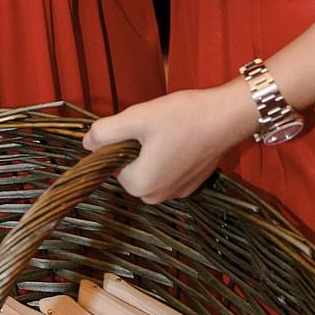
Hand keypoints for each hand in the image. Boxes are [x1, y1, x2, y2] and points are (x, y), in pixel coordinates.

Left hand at [84, 82, 255, 203]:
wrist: (228, 117)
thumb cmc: (183, 117)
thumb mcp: (136, 117)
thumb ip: (105, 132)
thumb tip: (86, 143)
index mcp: (139, 186)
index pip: (113, 164)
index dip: (121, 141)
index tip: (139, 126)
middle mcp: (157, 197)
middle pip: (131, 168)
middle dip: (137, 148)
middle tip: (155, 126)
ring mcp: (177, 193)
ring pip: (150, 169)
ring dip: (153, 151)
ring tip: (170, 131)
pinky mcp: (192, 185)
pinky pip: (169, 170)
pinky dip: (171, 155)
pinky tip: (183, 138)